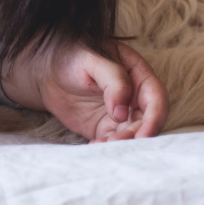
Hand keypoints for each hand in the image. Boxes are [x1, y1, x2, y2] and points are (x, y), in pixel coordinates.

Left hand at [1, 39, 167, 141]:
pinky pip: (112, 141)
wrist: (47, 70)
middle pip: (147, 121)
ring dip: (122, 144)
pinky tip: (94, 147)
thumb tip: (121, 111)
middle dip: (136, 136)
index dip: (154, 118)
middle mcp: (135, 97)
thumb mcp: (92, 59)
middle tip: (117, 143)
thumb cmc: (73, 57)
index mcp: (139, 75)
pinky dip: (106, 147)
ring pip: (132, 134)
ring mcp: (121, 114)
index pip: (156, 98)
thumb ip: (113, 80)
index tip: (142, 135)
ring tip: (102, 145)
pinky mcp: (106, 127)